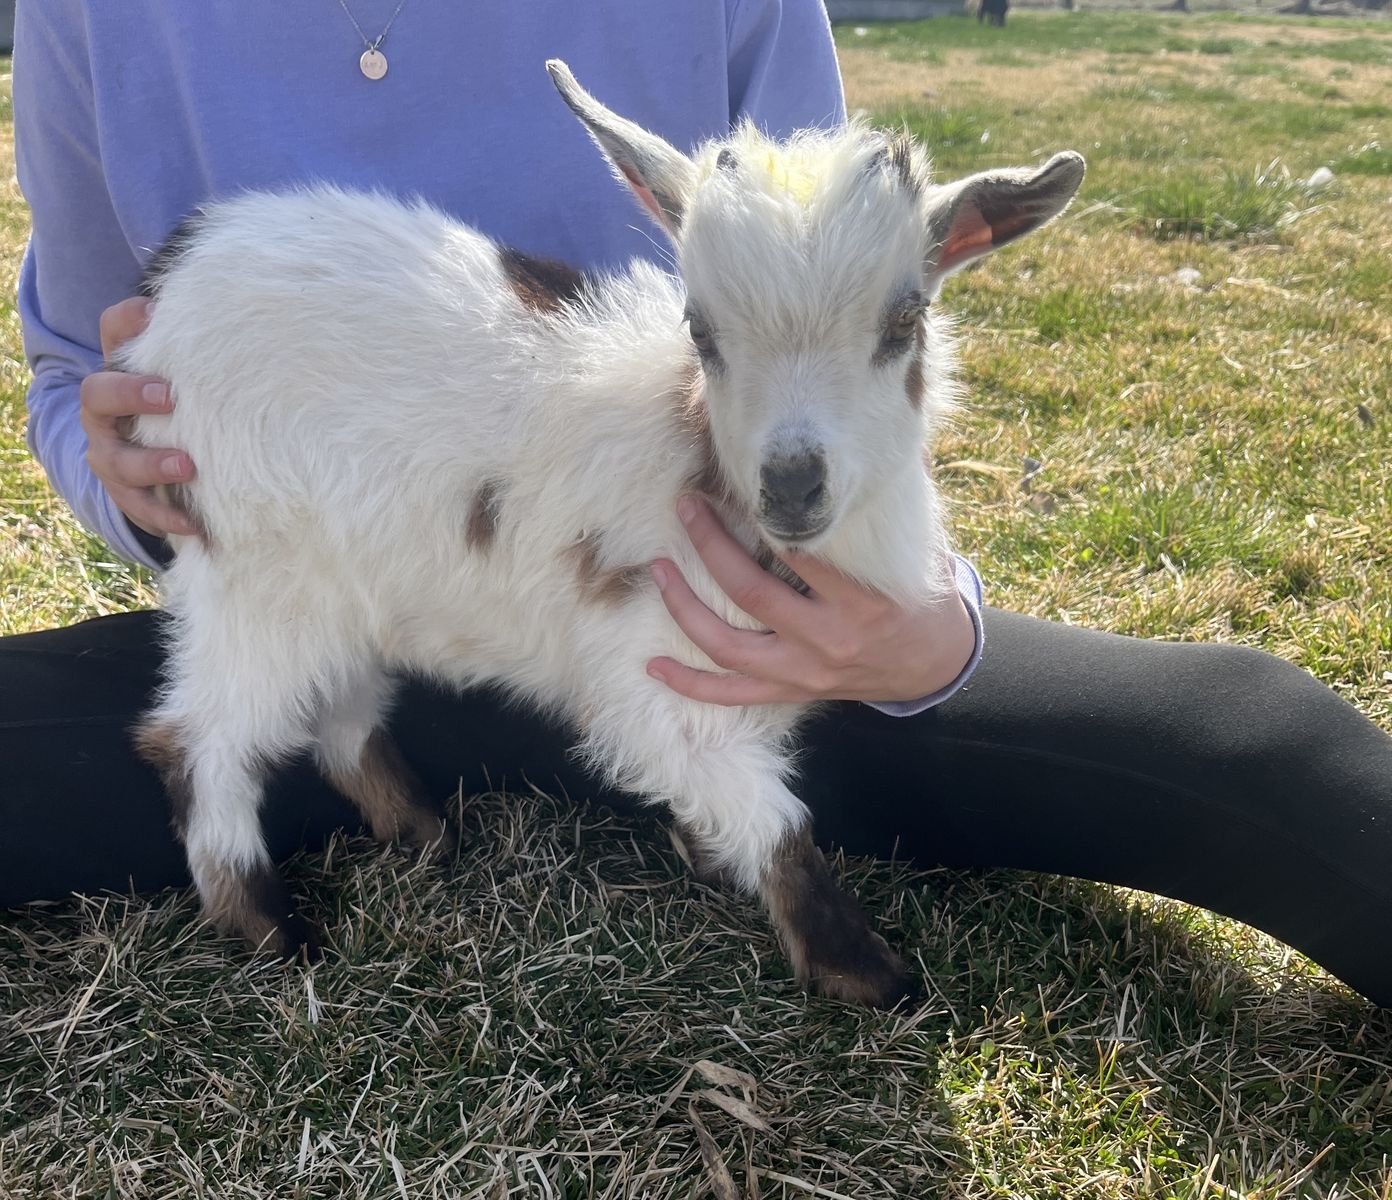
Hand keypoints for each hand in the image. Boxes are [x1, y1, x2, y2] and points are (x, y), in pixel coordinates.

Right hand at [79, 297, 197, 536]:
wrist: (154, 462)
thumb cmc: (178, 407)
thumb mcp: (182, 373)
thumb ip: (188, 343)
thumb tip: (199, 305)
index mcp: (120, 372)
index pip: (112, 333)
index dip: (126, 325)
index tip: (154, 319)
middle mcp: (104, 413)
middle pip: (98, 395)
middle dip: (130, 395)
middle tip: (169, 398)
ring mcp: (110, 455)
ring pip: (114, 461)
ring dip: (151, 464)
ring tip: (189, 467)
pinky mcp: (126, 495)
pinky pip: (137, 508)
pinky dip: (164, 515)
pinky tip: (192, 524)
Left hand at [646, 497, 975, 706]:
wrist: (935, 664)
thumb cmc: (918, 594)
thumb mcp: (917, 548)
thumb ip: (891, 500)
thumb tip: (882, 428)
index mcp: (864, 599)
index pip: (802, 556)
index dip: (763, 519)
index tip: (735, 482)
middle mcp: (831, 638)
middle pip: (753, 593)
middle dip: (711, 547)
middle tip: (686, 507)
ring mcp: (806, 671)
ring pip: (729, 646)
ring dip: (686, 609)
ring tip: (659, 571)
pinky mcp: (791, 692)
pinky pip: (731, 694)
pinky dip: (690, 684)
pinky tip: (653, 665)